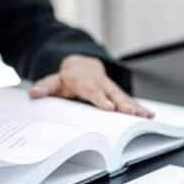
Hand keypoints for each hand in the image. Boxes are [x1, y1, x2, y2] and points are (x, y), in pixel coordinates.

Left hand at [28, 55, 152, 116]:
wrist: (82, 66)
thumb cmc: (68, 78)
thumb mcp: (53, 81)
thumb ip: (44, 87)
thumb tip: (33, 93)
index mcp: (85, 81)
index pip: (93, 91)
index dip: (100, 99)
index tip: (108, 107)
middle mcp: (101, 84)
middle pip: (113, 95)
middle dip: (123, 105)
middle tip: (132, 113)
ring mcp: (111, 89)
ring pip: (124, 98)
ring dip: (135, 107)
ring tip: (146, 116)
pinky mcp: (118, 95)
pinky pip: (130, 102)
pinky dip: (140, 108)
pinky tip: (150, 116)